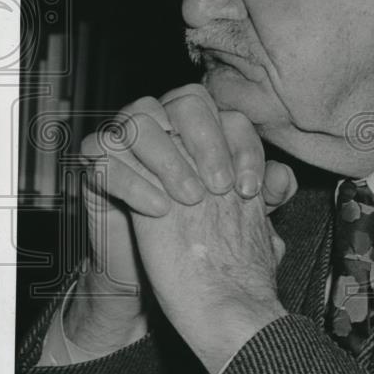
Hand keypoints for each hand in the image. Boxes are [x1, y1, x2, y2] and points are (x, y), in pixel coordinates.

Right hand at [68, 84, 295, 354]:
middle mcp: (165, 120)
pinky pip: (102, 152)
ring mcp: (125, 136)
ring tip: (190, 198)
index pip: (229, 115)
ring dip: (169, 158)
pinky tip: (158, 208)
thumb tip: (281, 177)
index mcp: (203, 127)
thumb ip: (263, 194)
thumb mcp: (236, 217)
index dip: (245, 148)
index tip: (252, 191)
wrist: (151, 272)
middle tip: (220, 187)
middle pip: (187, 101)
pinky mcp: (92, 161)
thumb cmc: (197, 235)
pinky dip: (132, 179)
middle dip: (207, 141)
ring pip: (140, 119)